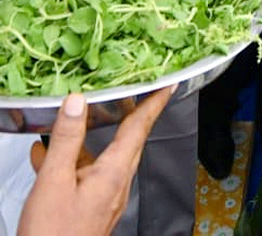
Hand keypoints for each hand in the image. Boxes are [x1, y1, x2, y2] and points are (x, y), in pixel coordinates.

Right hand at [19, 86, 174, 235]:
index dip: (153, 104)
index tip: (168, 85)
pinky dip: (71, 162)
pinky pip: (86, 176)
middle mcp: (116, 184)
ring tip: (73, 122)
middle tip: (131, 94)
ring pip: (103, 158)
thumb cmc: (54, 233)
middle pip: (128, 140)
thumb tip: (77, 103)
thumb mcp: (54, 181)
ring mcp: (105, 198)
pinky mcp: (91, 209)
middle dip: (130, 115)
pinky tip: (47, 157)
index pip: (139, 128)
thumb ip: (68, 141)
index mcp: (114, 173)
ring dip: (89, 140)